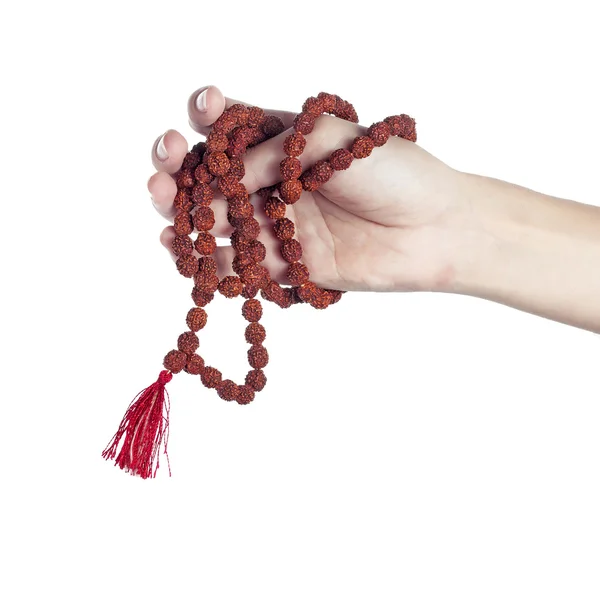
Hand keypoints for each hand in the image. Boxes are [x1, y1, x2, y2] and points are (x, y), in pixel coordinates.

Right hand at [148, 85, 468, 292]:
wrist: (435, 228)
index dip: (208, 115)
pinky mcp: (288, 264)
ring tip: (164, 208)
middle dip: (181, 168)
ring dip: (185, 216)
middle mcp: (275, 183)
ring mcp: (278, 224)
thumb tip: (224, 176)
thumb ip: (273, 155)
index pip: (234, 125)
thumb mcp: (333, 142)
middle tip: (165, 167)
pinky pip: (242, 264)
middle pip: (213, 177)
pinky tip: (183, 253)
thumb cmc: (394, 173)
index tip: (202, 109)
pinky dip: (212, 262)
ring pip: (218, 222)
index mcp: (286, 141)